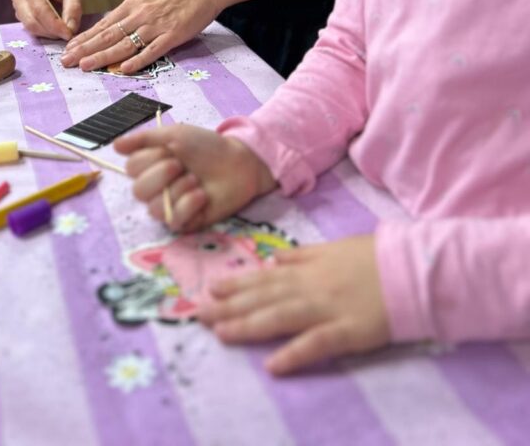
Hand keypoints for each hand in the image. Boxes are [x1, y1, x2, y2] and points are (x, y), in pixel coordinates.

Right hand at [10, 0, 82, 38]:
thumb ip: (74, 7)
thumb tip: (70, 29)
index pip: (39, 9)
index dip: (54, 24)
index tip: (69, 33)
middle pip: (31, 21)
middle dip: (51, 31)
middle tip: (68, 33)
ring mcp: (17, 4)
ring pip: (30, 27)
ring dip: (48, 33)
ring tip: (64, 29)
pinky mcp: (20, 13)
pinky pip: (31, 28)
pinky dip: (45, 32)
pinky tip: (56, 28)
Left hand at [60, 0, 221, 73]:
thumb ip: (132, 12)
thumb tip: (113, 27)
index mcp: (132, 4)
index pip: (103, 25)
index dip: (84, 38)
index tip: (68, 48)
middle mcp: (139, 14)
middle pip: (107, 35)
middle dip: (84, 49)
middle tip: (66, 61)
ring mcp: (156, 25)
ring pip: (124, 43)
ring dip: (103, 56)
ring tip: (85, 66)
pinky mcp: (173, 34)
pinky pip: (152, 50)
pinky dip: (137, 60)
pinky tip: (124, 68)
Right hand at [115, 125, 275, 231]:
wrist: (238, 161)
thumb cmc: (206, 146)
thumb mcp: (174, 134)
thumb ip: (144, 139)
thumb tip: (114, 145)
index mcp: (150, 166)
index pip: (130, 169)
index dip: (149, 160)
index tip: (169, 150)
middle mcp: (156, 188)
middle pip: (138, 191)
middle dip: (161, 175)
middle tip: (181, 165)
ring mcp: (171, 206)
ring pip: (155, 208)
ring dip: (178, 190)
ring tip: (196, 181)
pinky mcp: (187, 222)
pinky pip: (174, 221)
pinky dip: (188, 205)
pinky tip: (202, 195)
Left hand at [199, 236, 389, 375]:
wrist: (413, 269)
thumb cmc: (374, 259)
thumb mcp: (334, 248)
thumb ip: (304, 255)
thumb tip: (276, 258)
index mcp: (308, 268)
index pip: (264, 277)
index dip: (236, 285)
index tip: (209, 290)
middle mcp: (311, 286)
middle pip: (264, 297)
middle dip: (230, 307)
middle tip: (199, 315)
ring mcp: (328, 309)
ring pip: (281, 317)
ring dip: (248, 326)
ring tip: (221, 334)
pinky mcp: (349, 331)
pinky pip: (317, 343)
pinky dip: (295, 354)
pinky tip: (273, 366)